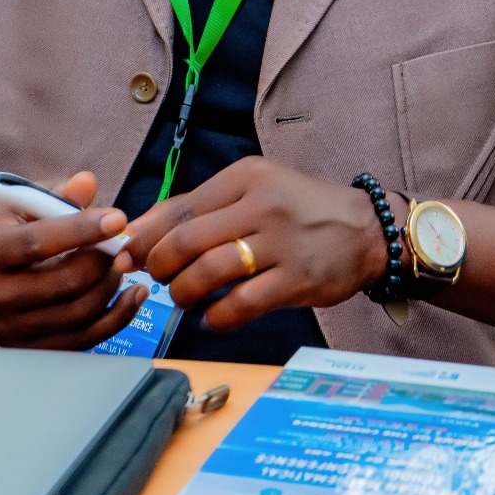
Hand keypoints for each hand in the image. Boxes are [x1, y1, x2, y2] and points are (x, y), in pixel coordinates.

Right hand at [0, 171, 146, 348]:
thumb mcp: (18, 202)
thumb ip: (55, 193)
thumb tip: (87, 183)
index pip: (38, 242)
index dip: (81, 230)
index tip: (117, 219)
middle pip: (64, 283)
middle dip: (104, 261)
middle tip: (121, 243)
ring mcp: (8, 327)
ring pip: (78, 314)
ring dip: (111, 287)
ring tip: (120, 264)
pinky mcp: (25, 348)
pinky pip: (81, 341)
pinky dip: (115, 319)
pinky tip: (131, 296)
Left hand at [124, 157, 387, 332]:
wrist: (366, 229)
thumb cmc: (300, 208)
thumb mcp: (256, 188)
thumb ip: (204, 205)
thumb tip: (144, 228)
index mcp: (246, 177)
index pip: (180, 207)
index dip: (146, 235)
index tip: (128, 253)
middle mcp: (261, 205)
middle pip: (188, 239)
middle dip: (160, 266)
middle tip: (155, 278)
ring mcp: (280, 243)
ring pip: (210, 271)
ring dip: (184, 292)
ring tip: (182, 298)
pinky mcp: (296, 279)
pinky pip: (242, 303)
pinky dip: (217, 317)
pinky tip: (212, 318)